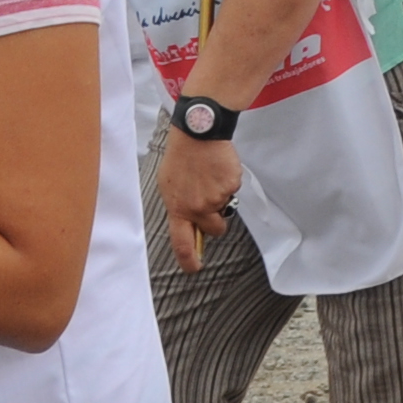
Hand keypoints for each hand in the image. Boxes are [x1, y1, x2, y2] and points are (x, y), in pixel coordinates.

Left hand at [158, 128, 241, 270]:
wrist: (198, 134)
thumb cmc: (181, 158)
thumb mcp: (169, 187)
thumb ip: (179, 207)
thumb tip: (188, 224)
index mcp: (178, 208)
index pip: (182, 243)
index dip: (189, 260)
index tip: (194, 268)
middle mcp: (197, 207)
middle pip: (214, 230)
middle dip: (216, 222)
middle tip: (211, 204)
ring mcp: (216, 197)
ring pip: (225, 209)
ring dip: (221, 199)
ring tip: (210, 178)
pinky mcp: (231, 186)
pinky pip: (233, 191)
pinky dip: (227, 183)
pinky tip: (218, 170)